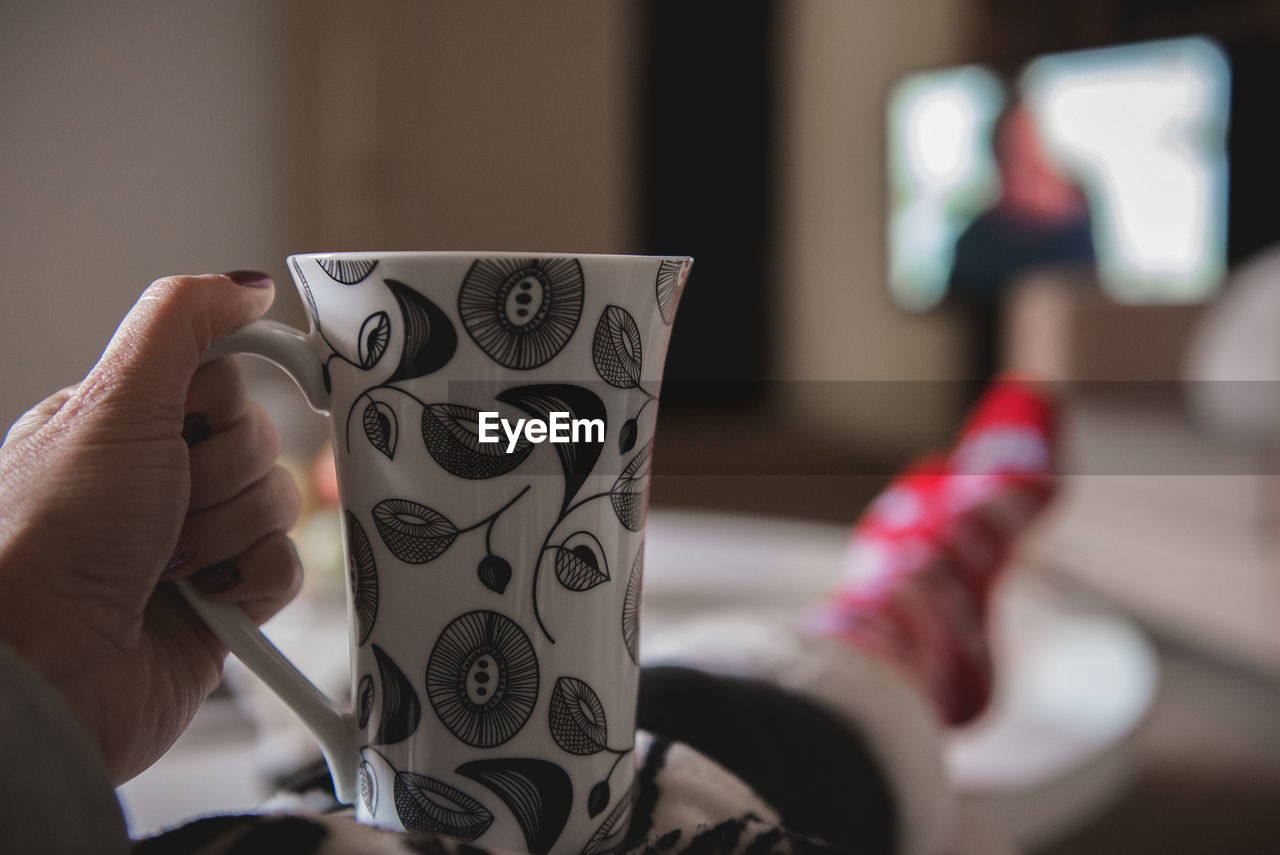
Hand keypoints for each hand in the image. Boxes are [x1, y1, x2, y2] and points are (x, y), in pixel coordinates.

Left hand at [0, 273, 302, 782]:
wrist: (47, 668)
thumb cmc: (54, 536)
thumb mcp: (114, 401)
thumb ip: (182, 323)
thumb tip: (248, 283)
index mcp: (128, 422)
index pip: (227, 380)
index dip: (220, 404)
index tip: (197, 421)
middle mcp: (161, 478)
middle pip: (262, 442)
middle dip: (219, 479)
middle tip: (160, 508)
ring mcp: (195, 541)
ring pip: (280, 505)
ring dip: (228, 534)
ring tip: (167, 564)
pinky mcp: (225, 601)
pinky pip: (286, 569)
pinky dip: (250, 582)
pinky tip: (201, 598)